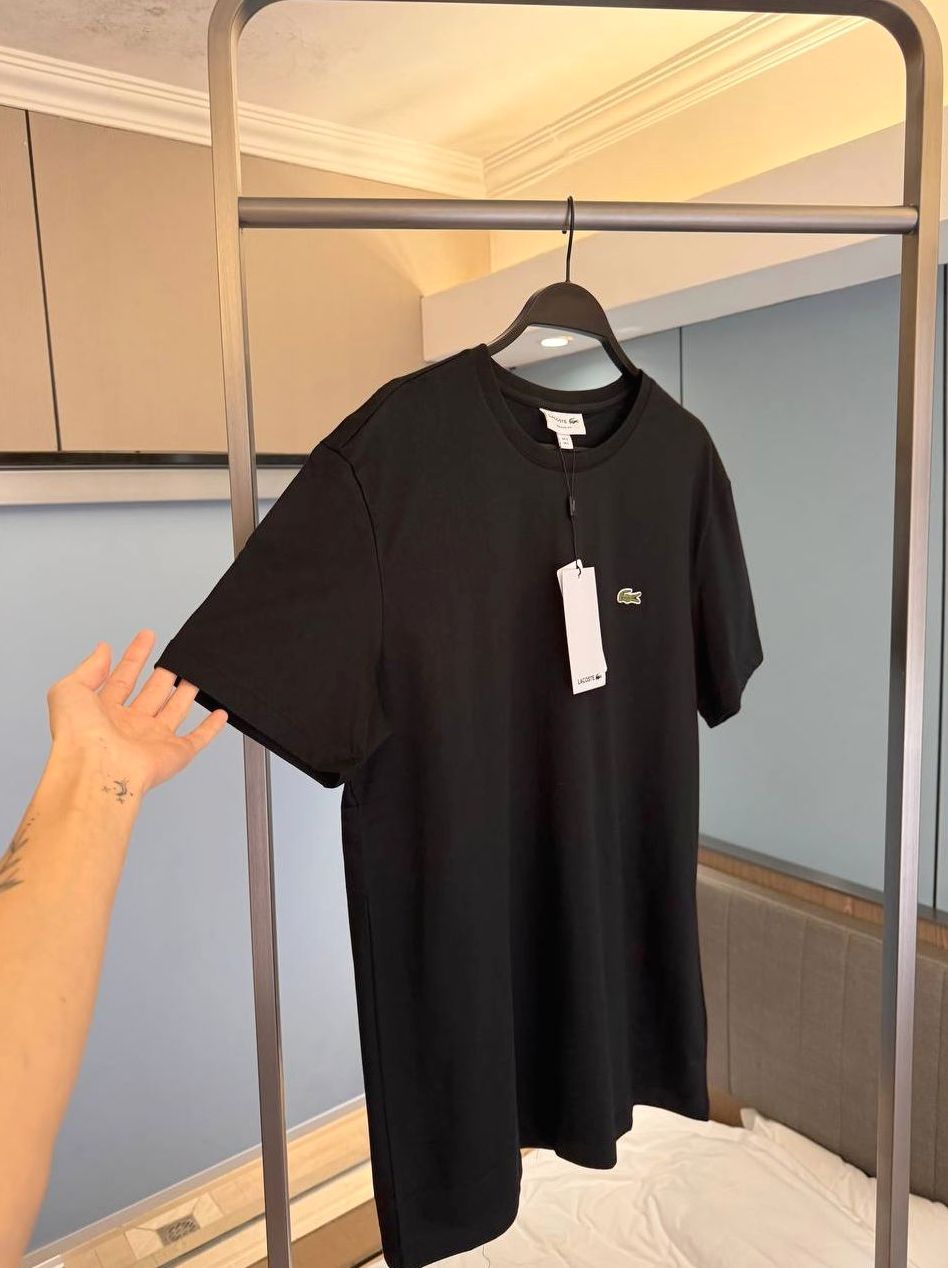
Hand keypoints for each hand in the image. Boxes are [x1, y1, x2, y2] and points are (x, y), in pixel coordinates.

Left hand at [46, 629, 227, 794]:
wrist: (97, 769)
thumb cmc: (78, 735)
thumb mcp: (70, 690)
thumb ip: (89, 668)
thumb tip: (102, 651)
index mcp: (103, 712)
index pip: (123, 678)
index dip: (135, 656)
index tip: (147, 637)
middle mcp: (128, 727)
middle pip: (152, 693)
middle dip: (164, 673)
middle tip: (176, 657)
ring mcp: (152, 740)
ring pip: (173, 711)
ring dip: (185, 693)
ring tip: (195, 675)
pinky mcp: (174, 754)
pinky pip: (197, 739)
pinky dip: (210, 728)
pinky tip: (218, 715)